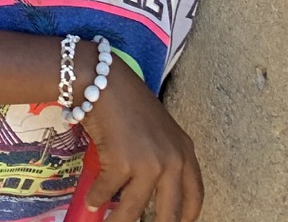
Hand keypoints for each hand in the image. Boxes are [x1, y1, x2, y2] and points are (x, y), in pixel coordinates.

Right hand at [80, 56, 202, 221]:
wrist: (101, 79)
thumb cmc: (126, 99)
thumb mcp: (157, 128)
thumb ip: (163, 154)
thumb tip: (153, 186)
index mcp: (185, 151)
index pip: (195, 196)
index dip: (187, 215)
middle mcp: (173, 161)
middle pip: (170, 213)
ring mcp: (149, 164)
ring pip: (134, 209)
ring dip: (119, 221)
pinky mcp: (123, 164)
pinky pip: (108, 191)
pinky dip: (97, 198)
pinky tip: (92, 201)